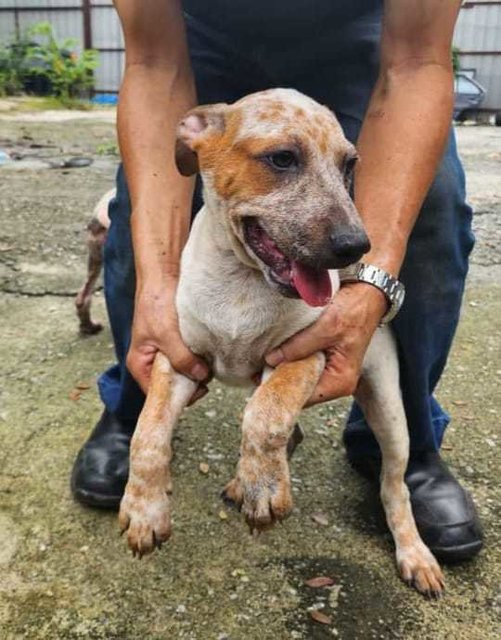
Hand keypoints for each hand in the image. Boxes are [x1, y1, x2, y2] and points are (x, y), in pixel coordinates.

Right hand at [127, 277, 209, 400]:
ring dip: (197, 369)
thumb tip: (201, 377)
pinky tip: (207, 351)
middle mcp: (151, 362)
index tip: (198, 390)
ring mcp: (165, 353)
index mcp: (139, 364)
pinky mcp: (178, 343)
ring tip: (207, 361)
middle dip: (190, 382)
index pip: (157, 393)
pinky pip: (190, 357)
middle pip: (172, 385)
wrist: (163, 276)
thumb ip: (182, 359)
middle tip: (206, 374)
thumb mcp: (166, 335)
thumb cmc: (155, 302)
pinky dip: (199, 357)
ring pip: (183, 371)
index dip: (177, 396)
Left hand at [265, 283, 387, 405]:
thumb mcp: (325, 327)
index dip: (282, 391)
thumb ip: (298, 346)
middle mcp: (336, 381)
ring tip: (263, 364)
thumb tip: (271, 360)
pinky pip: (303, 365)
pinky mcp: (325, 359)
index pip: (305, 397)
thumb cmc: (355, 311)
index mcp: (340, 381)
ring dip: (284, 369)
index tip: (259, 382)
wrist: (368, 294)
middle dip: (280, 381)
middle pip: (301, 389)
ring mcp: (330, 371)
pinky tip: (277, 355)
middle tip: (255, 373)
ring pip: (300, 376)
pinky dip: (291, 360)